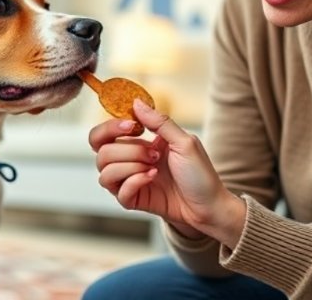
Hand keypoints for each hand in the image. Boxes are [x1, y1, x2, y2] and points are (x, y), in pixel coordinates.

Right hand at [88, 99, 245, 247]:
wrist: (210, 207)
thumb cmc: (200, 174)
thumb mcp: (184, 142)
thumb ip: (158, 122)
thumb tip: (135, 103)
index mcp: (138, 143)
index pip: (104, 134)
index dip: (110, 128)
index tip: (132, 126)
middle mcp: (130, 161)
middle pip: (101, 152)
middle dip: (128, 150)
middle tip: (153, 154)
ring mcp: (130, 181)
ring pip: (104, 172)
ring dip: (130, 167)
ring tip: (154, 168)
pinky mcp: (133, 200)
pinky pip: (119, 191)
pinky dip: (135, 182)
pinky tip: (152, 179)